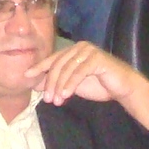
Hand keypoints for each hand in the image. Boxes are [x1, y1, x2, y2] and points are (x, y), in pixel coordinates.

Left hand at [24, 41, 148, 130]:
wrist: (122, 88)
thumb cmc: (98, 85)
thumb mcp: (72, 85)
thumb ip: (56, 82)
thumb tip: (34, 84)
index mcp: (73, 51)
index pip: (52, 59)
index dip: (39, 67)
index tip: (26, 76)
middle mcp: (80, 47)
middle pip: (58, 64)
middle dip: (50, 82)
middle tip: (47, 99)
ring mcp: (89, 51)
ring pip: (67, 68)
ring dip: (59, 86)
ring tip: (56, 101)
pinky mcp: (98, 58)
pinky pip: (80, 71)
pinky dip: (71, 84)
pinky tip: (66, 95)